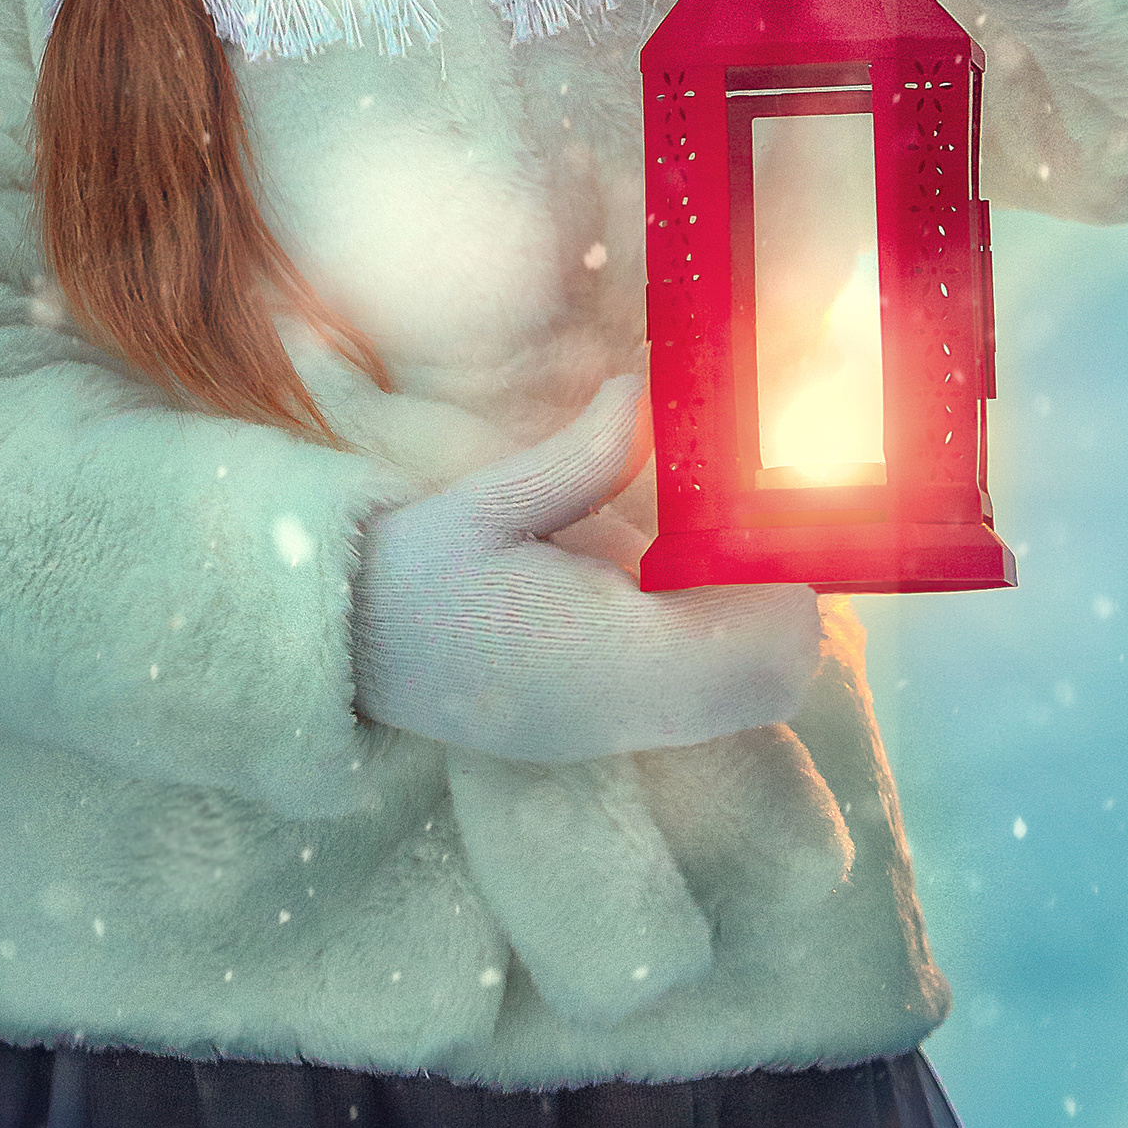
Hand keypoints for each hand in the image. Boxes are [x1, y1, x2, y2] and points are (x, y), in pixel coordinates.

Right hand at [352, 372, 821, 762]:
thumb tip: (647, 395)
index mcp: (602, 659)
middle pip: (777, 682)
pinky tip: (663, 585)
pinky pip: (703, 703)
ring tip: (701, 549)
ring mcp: (613, 732)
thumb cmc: (410, 572)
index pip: (763, 643)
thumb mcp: (488, 501)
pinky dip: (716, 646)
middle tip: (744, 526)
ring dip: (753, 626)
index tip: (764, 511)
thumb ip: (583, 458)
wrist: (341, 650)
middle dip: (786, 603)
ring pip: (749, 698)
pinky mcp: (601, 730)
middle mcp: (622, 712)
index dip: (787, 577)